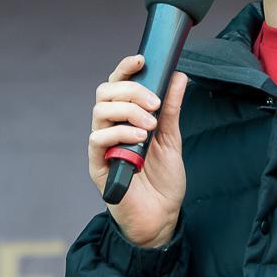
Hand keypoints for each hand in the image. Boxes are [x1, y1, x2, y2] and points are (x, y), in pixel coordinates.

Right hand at [88, 54, 187, 247]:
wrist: (162, 216)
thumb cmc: (164, 180)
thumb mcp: (171, 138)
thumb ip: (171, 108)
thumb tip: (178, 76)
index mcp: (126, 118)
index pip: (117, 84)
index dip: (125, 68)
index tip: (142, 59)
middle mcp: (110, 127)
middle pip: (105, 92)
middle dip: (131, 90)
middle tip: (154, 104)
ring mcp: (102, 145)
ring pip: (100, 111)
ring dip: (128, 111)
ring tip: (150, 126)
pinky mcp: (98, 165)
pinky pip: (98, 138)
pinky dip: (119, 132)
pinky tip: (138, 139)